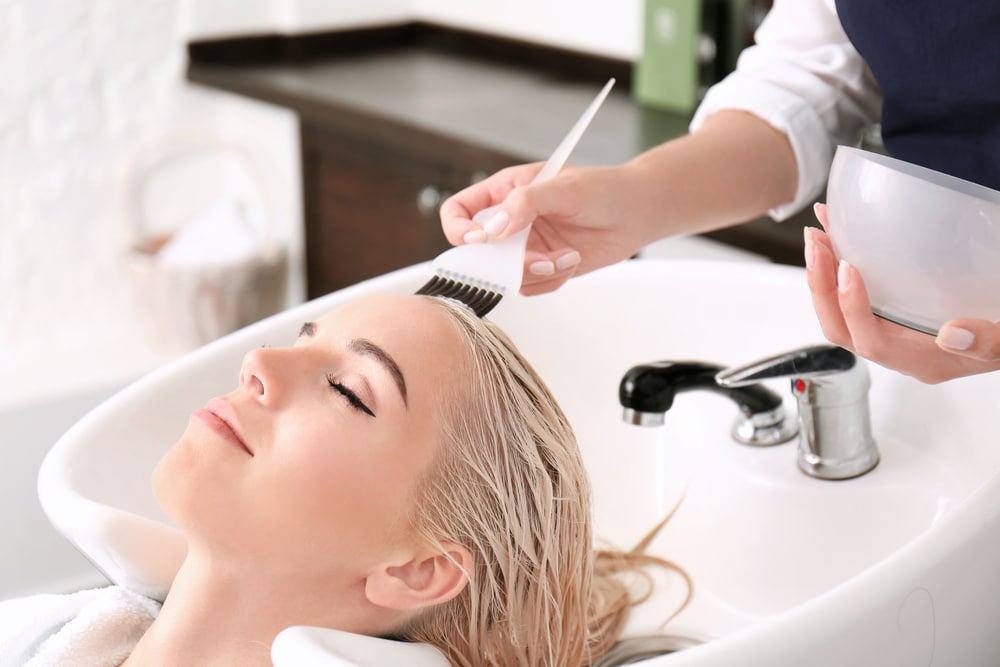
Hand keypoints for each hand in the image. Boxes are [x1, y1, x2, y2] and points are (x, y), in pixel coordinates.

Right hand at [439, 163, 650, 294]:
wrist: (637, 212)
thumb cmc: (603, 189)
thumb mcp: (564, 188)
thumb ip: (525, 204)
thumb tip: (492, 229)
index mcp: (505, 191)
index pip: (459, 211)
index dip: (459, 229)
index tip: (480, 241)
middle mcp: (510, 221)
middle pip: (480, 252)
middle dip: (506, 262)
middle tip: (538, 260)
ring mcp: (525, 246)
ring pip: (506, 275)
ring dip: (535, 272)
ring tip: (566, 257)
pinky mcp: (542, 266)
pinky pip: (530, 286)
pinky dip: (551, 280)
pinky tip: (573, 260)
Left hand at [804, 203, 999, 382]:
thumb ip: (988, 341)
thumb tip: (952, 334)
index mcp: (923, 360)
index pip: (872, 344)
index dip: (854, 309)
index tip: (848, 267)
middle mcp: (899, 350)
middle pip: (841, 329)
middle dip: (822, 287)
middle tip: (817, 243)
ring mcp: (891, 331)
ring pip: (838, 312)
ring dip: (822, 275)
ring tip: (817, 234)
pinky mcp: (889, 312)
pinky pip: (851, 294)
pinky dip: (837, 264)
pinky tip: (836, 233)